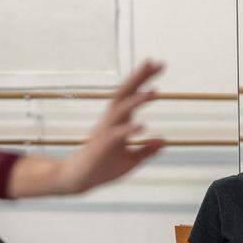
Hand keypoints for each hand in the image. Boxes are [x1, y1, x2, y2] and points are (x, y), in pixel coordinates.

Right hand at [56, 60, 165, 193]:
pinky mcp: (101, 147)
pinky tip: (142, 126)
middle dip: (139, 77)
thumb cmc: (102, 168)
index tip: (159, 64)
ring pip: (120, 110)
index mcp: (118, 121)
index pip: (132, 95)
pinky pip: (115, 135)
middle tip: (156, 62)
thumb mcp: (130, 160)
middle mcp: (110, 121)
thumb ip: (146, 150)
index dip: (144, 79)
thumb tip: (163, 141)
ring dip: (137, 100)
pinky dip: (128, 129)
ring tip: (154, 92)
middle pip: (125, 93)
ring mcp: (105, 132)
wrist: (79, 180)